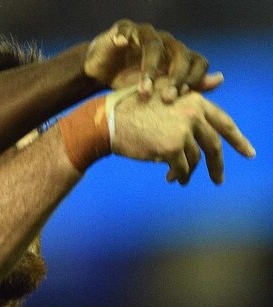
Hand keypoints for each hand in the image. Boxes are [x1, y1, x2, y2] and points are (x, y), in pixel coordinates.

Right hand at [85, 19, 222, 100]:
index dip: (194, 78)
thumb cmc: (129, 82)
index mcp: (178, 56)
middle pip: (180, 53)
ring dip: (150, 68)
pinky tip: (120, 45)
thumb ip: (188, 88)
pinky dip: (124, 36)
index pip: (197, 62)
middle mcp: (166, 42)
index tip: (183, 97)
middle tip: (168, 99)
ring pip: (154, 45)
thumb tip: (219, 80)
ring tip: (143, 91)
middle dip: (176, 77)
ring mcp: (145, 34)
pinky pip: (126, 30)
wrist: (101, 71)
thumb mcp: (158, 90)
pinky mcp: (124, 29)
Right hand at [111, 88, 254, 184]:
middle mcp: (192, 114)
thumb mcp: (164, 95)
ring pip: (195, 159)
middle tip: (218, 179)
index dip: (238, 139)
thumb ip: (192, 93)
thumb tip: (221, 78)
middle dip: (216, 165)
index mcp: (194, 101)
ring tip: (179, 178)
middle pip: (213, 145)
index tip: (249, 153)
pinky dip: (178, 175)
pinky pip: (181, 168)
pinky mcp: (171, 148)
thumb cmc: (132, 108)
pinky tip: (172, 179)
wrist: (108, 122)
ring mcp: (182, 131)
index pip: (223, 122)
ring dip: (188, 171)